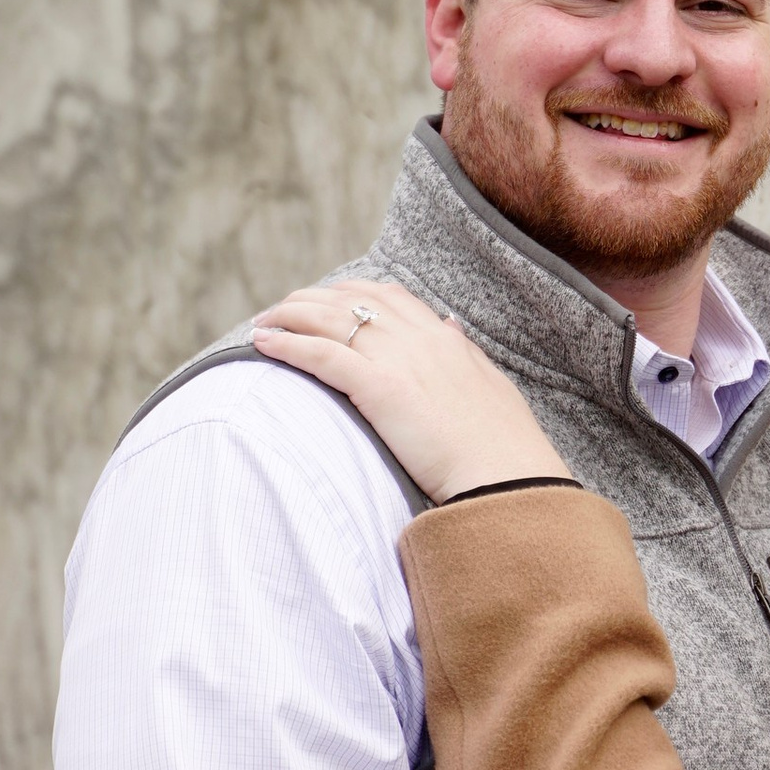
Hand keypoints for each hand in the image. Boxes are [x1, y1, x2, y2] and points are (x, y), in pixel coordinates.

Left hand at [252, 275, 573, 500]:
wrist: (508, 476)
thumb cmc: (502, 447)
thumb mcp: (488, 386)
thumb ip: (464, 354)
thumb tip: (449, 326)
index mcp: (444, 339)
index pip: (389, 296)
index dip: (350, 292)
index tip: (326, 299)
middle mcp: (420, 338)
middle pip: (351, 299)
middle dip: (310, 299)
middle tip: (281, 310)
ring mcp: (398, 361)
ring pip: (330, 318)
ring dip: (289, 315)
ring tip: (261, 322)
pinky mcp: (379, 389)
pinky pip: (322, 355)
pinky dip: (288, 344)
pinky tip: (262, 343)